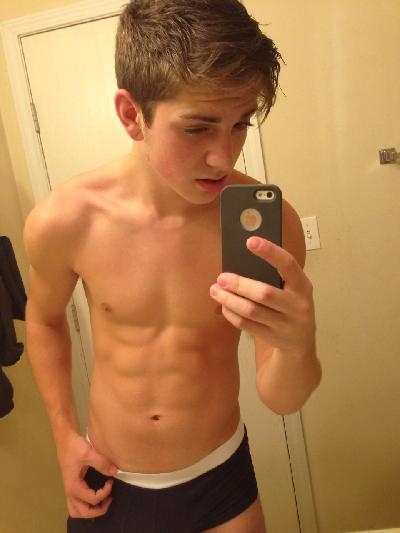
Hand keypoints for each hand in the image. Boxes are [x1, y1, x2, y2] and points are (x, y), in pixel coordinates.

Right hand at [58, 433, 117, 517]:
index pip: (92, 499)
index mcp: (74, 486)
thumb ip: (102, 463)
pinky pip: (76, 504)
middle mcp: (70, 492)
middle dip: (98, 510)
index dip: (104, 493)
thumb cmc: (75, 446)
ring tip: (102, 502)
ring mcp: (69, 490)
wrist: (65, 439)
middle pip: (83, 512)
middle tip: (110, 498)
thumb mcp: (89, 453)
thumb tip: (115, 472)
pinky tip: (94, 497)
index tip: (111, 481)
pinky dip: (85, 506)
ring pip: (76, 511)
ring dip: (90, 511)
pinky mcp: (71, 486)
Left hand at [210, 236, 314, 353]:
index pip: (288, 265)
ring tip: (215, 290)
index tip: (250, 241)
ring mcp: (285, 324)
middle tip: (221, 277)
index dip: (270, 252)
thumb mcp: (292, 289)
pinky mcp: (272, 338)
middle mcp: (297, 305)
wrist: (300, 343)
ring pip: (252, 311)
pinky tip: (224, 306)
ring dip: (230, 300)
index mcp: (303, 286)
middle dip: (239, 284)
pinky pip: (247, 325)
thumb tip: (241, 259)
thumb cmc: (290, 306)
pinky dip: (232, 314)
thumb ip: (275, 277)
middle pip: (264, 293)